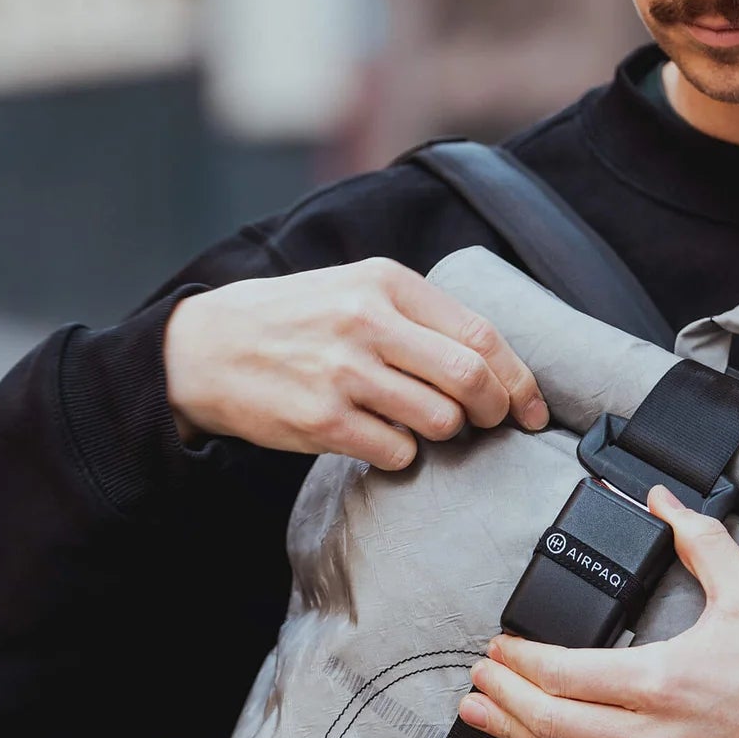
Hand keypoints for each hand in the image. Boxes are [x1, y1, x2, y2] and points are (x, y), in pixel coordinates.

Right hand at [163, 256, 548, 467]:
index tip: (532, 406)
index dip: (518, 378)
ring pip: (440, 421)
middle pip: (470, 379)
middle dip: (494, 410)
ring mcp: (344, 373)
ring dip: (444, 433)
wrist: (207, 348)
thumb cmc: (295, 320)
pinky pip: (397, 453)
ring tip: (422, 424)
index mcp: (386, 283)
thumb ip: (419, 315)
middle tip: (491, 423)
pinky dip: (402, 454)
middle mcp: (368, 322)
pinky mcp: (323, 420)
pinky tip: (381, 438)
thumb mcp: (356, 289)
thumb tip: (494, 363)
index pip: (480, 334)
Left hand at [458, 485, 738, 737]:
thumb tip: (660, 498)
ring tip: (477, 720)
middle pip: (553, 722)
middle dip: (505, 699)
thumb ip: (698, 539)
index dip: (522, 663)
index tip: (497, 648)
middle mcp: (655, 737)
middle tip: (477, 680)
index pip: (567, 674)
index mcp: (665, 681)